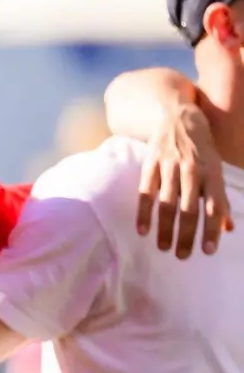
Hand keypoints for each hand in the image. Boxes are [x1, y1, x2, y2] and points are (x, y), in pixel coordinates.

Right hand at [136, 102, 234, 256]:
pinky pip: (145, 192)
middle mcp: (192, 169)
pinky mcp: (149, 164)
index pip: (214, 205)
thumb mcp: (216, 168)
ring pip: (167, 203)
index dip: (211, 229)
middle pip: (189, 208)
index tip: (208, 251)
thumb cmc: (201, 147)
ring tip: (163, 248)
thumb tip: (229, 228)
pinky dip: (143, 213)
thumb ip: (220, 198)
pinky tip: (142, 230)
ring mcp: (169, 166)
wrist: (176, 116)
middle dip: (186, 235)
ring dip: (165, 228)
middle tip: (183, 256)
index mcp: (212, 171)